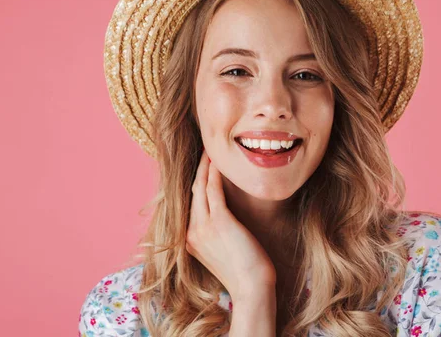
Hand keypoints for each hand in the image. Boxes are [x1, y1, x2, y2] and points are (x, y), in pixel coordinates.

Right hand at [186, 150, 276, 299]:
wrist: (252, 288)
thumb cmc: (243, 272)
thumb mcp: (221, 252)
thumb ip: (215, 235)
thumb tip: (223, 220)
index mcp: (189, 240)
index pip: (191, 205)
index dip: (196, 184)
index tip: (202, 169)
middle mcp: (191, 233)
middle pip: (192, 193)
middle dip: (198, 171)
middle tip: (205, 153)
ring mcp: (202, 228)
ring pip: (200, 188)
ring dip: (205, 168)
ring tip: (210, 152)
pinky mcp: (219, 223)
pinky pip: (213, 192)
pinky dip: (214, 175)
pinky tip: (217, 164)